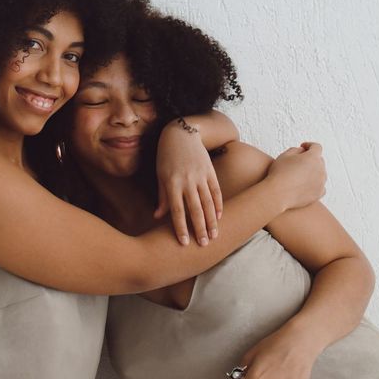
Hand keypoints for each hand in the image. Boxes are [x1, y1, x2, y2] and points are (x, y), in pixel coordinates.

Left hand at [155, 121, 222, 245]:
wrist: (180, 134)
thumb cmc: (166, 157)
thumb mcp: (160, 176)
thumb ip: (162, 197)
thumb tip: (158, 217)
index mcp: (172, 184)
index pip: (177, 211)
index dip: (180, 228)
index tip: (184, 243)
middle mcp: (187, 181)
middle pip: (195, 209)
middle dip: (199, 229)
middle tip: (204, 245)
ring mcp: (200, 176)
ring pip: (208, 202)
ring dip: (212, 221)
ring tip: (215, 236)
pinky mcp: (210, 171)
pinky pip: (216, 191)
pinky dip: (218, 204)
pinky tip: (220, 217)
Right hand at [266, 142, 325, 210]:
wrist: (278, 194)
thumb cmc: (279, 174)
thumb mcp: (284, 155)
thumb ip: (295, 149)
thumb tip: (302, 151)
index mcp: (312, 157)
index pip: (316, 147)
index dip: (309, 145)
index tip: (303, 147)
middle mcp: (320, 169)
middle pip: (319, 160)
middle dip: (310, 159)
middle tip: (298, 162)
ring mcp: (321, 182)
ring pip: (320, 173)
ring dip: (312, 172)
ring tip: (299, 175)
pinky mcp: (319, 193)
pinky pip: (320, 186)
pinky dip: (314, 184)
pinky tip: (304, 185)